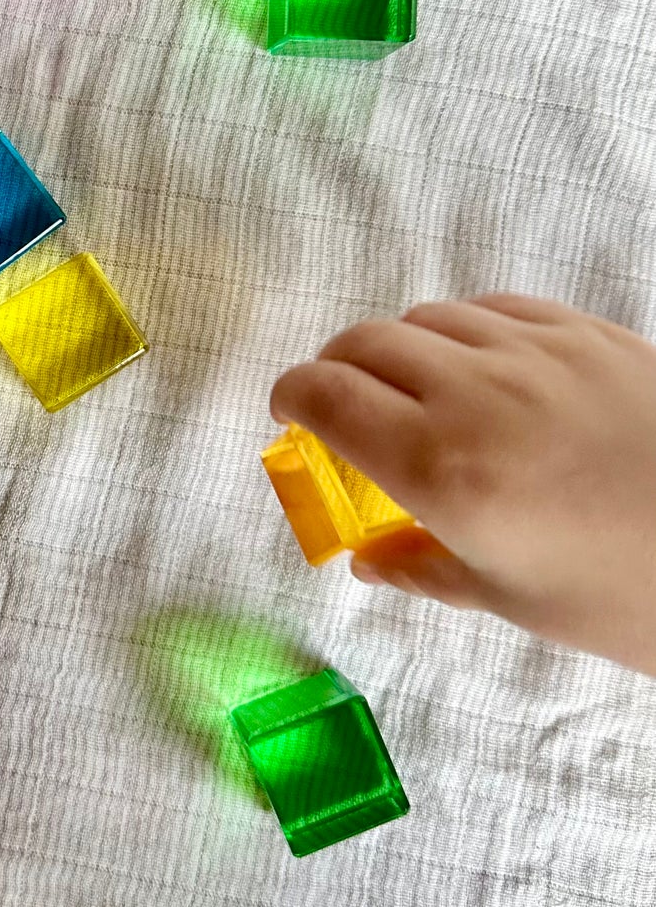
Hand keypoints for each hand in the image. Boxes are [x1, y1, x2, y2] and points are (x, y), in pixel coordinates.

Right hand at [269, 295, 655, 673]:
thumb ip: (424, 568)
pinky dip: (463, 330)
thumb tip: (366, 559)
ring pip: (429, 318)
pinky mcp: (588, 333)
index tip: (286, 414)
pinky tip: (479, 366)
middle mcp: (475, 394)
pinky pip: (495, 308)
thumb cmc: (628, 596)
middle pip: (365, 344)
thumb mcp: (515, 598)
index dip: (290, 396)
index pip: (327, 397)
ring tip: (413, 390)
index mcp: (442, 469)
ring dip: (398, 348)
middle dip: (334, 370)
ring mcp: (535, 352)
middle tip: (336, 406)